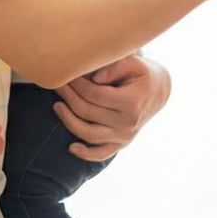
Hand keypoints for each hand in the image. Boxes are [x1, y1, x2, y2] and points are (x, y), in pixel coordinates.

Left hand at [54, 55, 171, 161]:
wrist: (159, 92)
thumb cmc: (142, 74)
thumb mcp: (135, 63)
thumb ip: (115, 67)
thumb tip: (95, 78)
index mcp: (131, 102)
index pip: (95, 95)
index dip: (77, 85)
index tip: (67, 76)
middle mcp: (128, 123)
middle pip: (88, 113)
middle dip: (69, 98)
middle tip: (57, 85)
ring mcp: (125, 136)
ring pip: (89, 134)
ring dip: (69, 121)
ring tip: (57, 106)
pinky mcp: (121, 144)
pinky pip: (101, 154)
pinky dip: (85, 154)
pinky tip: (71, 147)